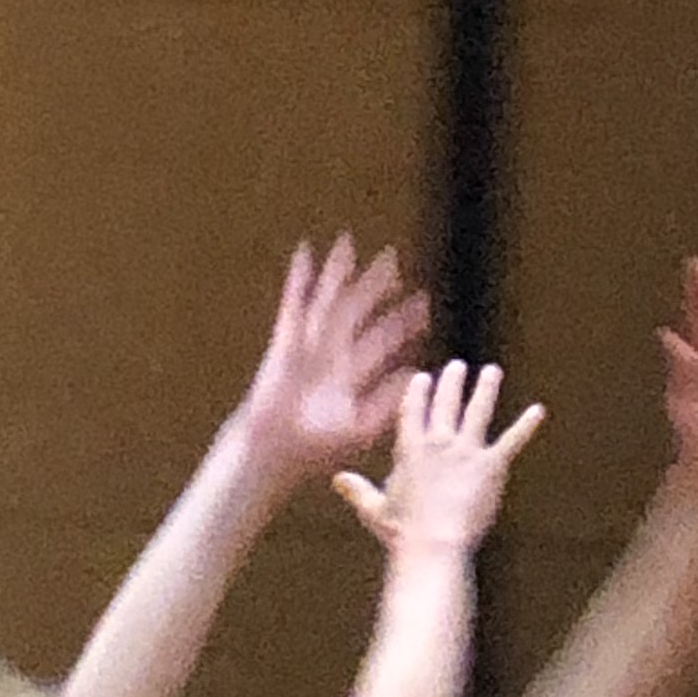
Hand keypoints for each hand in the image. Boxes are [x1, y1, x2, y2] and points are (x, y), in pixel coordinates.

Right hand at [236, 235, 430, 496]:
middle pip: (357, 312)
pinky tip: (305, 252)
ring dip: (337, 273)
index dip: (402, 324)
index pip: (381, 341)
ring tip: (348, 242)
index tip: (424, 307)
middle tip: (395, 262)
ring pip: (327, 300)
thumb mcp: (360, 430)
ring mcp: (307, 345)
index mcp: (349, 375)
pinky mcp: (285, 340)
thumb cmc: (313, 451)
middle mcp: (331, 355)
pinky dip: (298, 279)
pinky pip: (293, 303)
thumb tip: (415, 375)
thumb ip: (387, 403)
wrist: (273, 453)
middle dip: (375, 288)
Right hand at [334, 359, 546, 559]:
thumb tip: (338, 479)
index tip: (422, 377)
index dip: (418, 393)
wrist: (433, 544)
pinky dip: (527, 425)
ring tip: (492, 372)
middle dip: (452, 382)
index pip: (412, 412)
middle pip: (446, 404)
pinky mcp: (491, 466)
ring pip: (478, 411)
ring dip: (486, 390)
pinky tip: (539, 411)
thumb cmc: (402, 534)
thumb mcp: (375, 510)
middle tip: (458, 366)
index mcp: (410, 450)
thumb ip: (358, 491)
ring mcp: (467, 451)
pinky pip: (512, 440)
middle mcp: (439, 443)